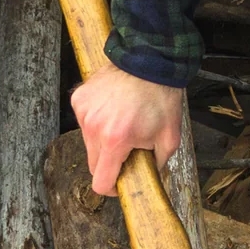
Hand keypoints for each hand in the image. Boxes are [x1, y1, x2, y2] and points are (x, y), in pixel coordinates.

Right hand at [71, 62, 183, 195]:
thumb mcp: (170, 137)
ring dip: (103, 140)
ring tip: (123, 123)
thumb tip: (148, 177)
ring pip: (89, 142)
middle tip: (128, 150)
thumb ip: (157, 163)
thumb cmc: (162, 97)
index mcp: (115, 140)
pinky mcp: (79, 99)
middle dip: (110, 163)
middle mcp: (93, 127)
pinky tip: (114, 109)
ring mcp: (83, 112)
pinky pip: (85, 121)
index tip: (120, 184)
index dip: (111, 188)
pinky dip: (98, 121)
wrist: (151, 60)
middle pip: (93, 163)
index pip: (100, 181)